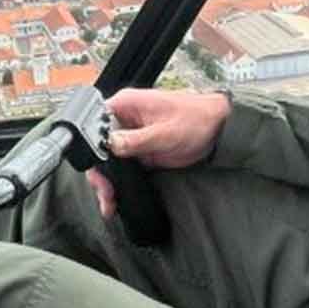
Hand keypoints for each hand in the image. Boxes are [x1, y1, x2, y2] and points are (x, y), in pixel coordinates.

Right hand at [85, 88, 228, 219]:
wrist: (218, 128)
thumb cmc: (196, 119)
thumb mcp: (165, 132)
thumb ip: (136, 140)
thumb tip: (111, 145)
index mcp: (125, 105)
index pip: (94, 124)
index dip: (90, 148)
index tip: (98, 170)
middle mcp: (124, 119)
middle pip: (97, 146)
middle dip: (99, 172)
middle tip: (105, 193)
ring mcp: (130, 135)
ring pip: (107, 159)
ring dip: (106, 180)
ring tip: (109, 202)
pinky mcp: (139, 149)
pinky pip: (121, 167)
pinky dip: (117, 182)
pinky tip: (115, 198)